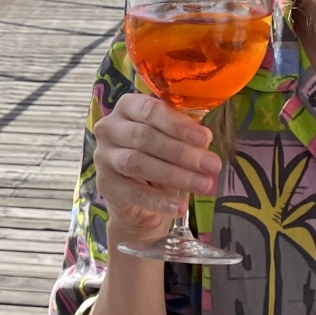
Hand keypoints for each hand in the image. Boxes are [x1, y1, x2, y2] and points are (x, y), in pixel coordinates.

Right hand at [93, 93, 221, 241]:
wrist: (138, 198)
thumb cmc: (158, 157)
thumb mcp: (174, 142)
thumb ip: (188, 137)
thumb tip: (205, 139)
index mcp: (128, 107)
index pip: (151, 110)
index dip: (178, 125)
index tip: (205, 139)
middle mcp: (110, 128)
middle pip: (145, 137)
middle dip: (182, 152)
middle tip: (211, 165)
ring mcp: (104, 156)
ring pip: (138, 163)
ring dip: (175, 175)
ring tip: (202, 185)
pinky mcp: (105, 184)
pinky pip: (134, 193)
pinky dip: (159, 201)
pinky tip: (180, 207)